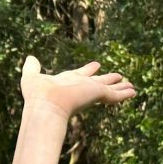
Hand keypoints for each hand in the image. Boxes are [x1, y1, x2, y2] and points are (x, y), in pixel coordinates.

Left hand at [20, 55, 136, 119]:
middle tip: (119, 76)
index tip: (96, 65)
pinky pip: (114, 95)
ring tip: (131, 86)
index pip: (81, 75)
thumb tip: (30, 57)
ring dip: (120, 87)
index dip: (89, 70)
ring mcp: (90, 92)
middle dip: (108, 79)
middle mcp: (81, 87)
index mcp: (68, 82)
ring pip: (110, 89)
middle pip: (99, 82)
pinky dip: (124, 94)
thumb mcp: (31, 76)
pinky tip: (133, 92)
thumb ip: (31, 67)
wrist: (46, 106)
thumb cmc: (37, 95)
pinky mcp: (98, 95)